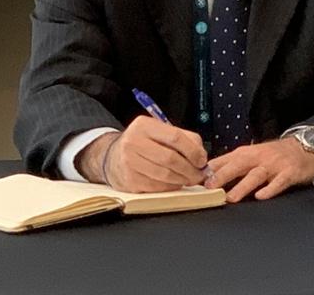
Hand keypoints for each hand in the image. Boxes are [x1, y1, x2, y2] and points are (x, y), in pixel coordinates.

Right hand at [79, 117, 207, 192]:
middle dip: (190, 169)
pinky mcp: (129, 180)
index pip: (175, 137)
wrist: (111, 156)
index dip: (193, 151)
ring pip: (165, 175)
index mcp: (144, 126)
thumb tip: (201, 155)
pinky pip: (156, 186)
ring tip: (190, 179)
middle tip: (199, 174)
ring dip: (183, 180)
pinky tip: (175, 183)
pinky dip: (171, 187)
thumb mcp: (160, 131)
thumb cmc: (143, 143)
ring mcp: (129, 163)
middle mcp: (133, 143)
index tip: (202, 160)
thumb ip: (185, 138)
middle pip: (170, 158)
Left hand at [206, 138, 313, 202]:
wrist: (303, 149)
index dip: (210, 170)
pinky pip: (279, 182)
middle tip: (210, 187)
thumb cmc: (273, 155)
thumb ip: (231, 165)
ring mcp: (274, 165)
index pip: (224, 160)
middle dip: (223, 175)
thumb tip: (205, 176)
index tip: (194, 179)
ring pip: (257, 175)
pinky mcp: (289, 173)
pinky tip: (261, 196)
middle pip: (238, 165)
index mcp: (246, 153)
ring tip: (232, 197)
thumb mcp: (251, 155)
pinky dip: (270, 189)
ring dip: (243, 186)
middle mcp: (259, 157)